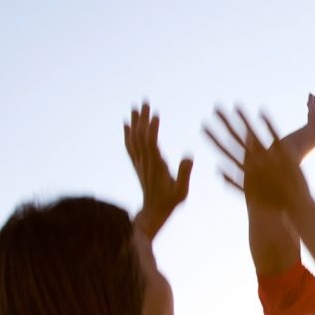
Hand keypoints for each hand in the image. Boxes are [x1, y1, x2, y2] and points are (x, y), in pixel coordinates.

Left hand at [124, 101, 193, 238]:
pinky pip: (130, 147)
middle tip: (144, 102)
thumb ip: (184, 174)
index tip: (155, 115)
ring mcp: (140, 163)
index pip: (151, 144)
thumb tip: (188, 156)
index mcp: (156, 166)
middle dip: (142, 119)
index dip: (151, 129)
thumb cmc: (170, 202)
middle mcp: (145, 162)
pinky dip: (127, 135)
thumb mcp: (182, 191)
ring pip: (134, 140)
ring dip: (134, 123)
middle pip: (140, 137)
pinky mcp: (138, 165)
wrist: (154, 212)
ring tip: (135, 108)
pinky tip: (126, 125)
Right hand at [206, 107, 306, 211]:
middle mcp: (254, 162)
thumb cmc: (271, 203)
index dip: (213, 137)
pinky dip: (267, 123)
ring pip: (253, 133)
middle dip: (224, 122)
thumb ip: (232, 181)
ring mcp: (269, 157)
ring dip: (244, 118)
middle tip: (215, 108)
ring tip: (236, 104)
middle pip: (235, 138)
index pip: (224, 150)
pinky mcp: (284, 154)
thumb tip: (218, 172)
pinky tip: (260, 110)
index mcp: (244, 171)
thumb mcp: (248, 192)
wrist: (295, 206)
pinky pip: (274, 135)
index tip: (203, 125)